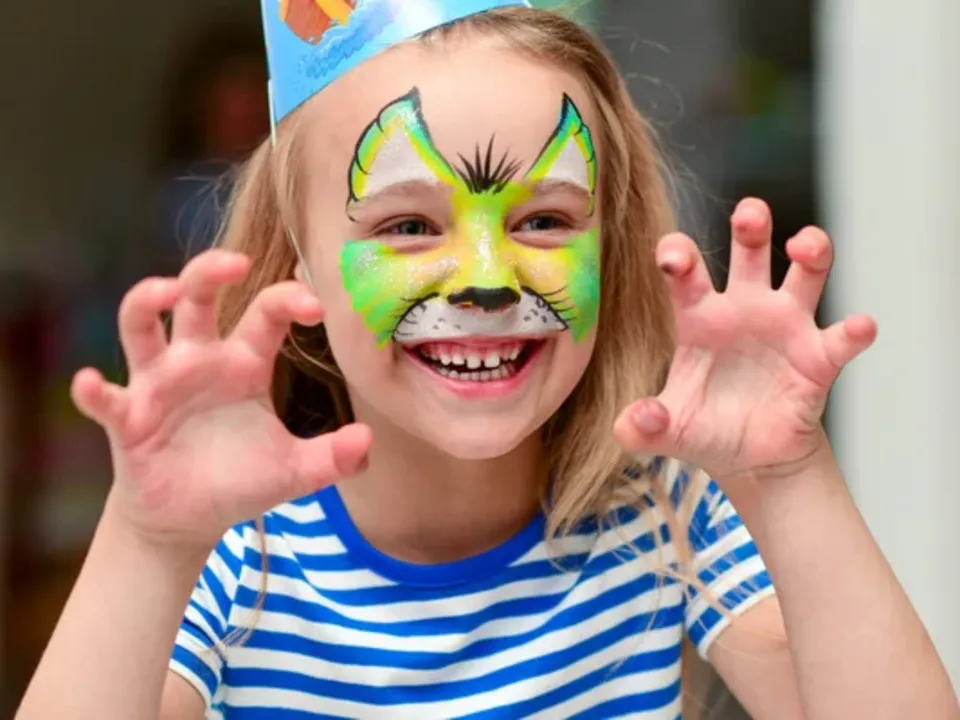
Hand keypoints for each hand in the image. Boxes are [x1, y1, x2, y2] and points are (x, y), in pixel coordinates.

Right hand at [72, 250, 371, 550]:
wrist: (189, 517)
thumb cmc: (241, 478)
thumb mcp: (293, 471)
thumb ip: (330, 457)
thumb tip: (367, 441)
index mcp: (245, 362)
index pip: (266, 314)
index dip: (289, 300)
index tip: (316, 306)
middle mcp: (199, 359)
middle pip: (198, 296)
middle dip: (210, 271)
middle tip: (235, 262)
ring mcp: (158, 383)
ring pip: (143, 325)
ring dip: (147, 302)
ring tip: (163, 292)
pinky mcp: (126, 418)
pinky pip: (106, 398)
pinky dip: (95, 390)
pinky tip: (93, 383)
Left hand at [614, 198, 875, 481]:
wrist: (753, 459)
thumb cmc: (707, 429)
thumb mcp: (669, 430)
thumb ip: (642, 427)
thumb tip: (631, 422)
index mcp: (701, 318)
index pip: (687, 275)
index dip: (678, 256)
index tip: (672, 256)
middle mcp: (745, 310)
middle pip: (751, 253)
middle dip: (751, 226)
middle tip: (750, 212)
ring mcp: (786, 328)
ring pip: (806, 274)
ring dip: (811, 251)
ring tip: (805, 246)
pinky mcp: (819, 358)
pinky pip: (841, 338)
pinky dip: (854, 331)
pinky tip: (859, 326)